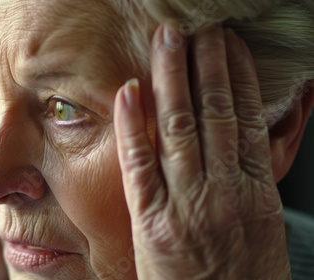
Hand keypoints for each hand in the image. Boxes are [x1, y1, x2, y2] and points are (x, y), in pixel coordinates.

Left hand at [114, 24, 290, 278]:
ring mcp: (186, 203)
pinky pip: (140, 165)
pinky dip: (133, 126)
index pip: (246, 119)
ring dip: (172, 79)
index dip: (238, 77)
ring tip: (168, 41)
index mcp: (256, 190)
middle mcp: (223, 189)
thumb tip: (264, 135)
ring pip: (179, 128)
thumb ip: (261, 178)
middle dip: (205, 65)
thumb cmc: (245, 277)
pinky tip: (129, 93)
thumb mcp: (266, 225)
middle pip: (214, 113)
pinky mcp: (152, 221)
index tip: (230, 47)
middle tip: (199, 29)